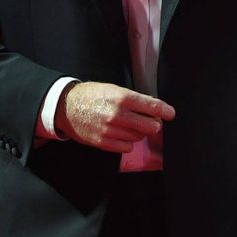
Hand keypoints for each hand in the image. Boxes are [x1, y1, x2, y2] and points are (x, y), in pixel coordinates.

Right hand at [55, 82, 174, 152]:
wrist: (66, 107)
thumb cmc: (90, 96)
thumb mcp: (113, 89)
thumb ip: (133, 99)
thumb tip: (153, 107)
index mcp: (122, 98)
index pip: (152, 106)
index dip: (165, 111)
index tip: (170, 113)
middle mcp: (118, 115)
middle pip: (151, 126)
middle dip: (153, 124)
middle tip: (148, 120)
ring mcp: (111, 130)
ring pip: (139, 137)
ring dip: (138, 132)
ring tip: (127, 125)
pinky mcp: (104, 143)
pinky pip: (127, 147)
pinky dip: (127, 142)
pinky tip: (119, 133)